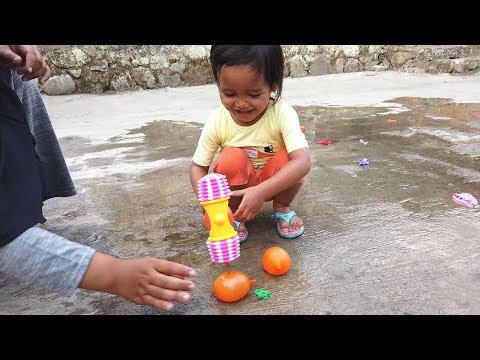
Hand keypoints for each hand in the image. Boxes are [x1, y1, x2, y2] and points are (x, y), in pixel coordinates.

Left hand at [0, 45, 50, 84]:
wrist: (8, 50)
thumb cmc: (5, 48)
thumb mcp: (4, 50)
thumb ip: (10, 55)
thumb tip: (18, 61)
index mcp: (26, 45)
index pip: (32, 54)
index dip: (31, 63)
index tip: (28, 71)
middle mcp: (34, 51)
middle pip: (39, 61)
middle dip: (31, 71)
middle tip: (20, 73)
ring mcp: (38, 57)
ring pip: (43, 67)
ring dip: (35, 75)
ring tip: (25, 78)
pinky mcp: (39, 63)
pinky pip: (46, 69)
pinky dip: (45, 76)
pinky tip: (41, 82)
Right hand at [80, 253, 196, 310]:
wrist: (114, 275)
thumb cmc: (135, 267)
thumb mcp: (150, 262)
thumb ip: (165, 269)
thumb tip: (181, 274)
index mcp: (151, 264)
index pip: (169, 266)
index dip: (182, 270)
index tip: (193, 273)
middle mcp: (147, 275)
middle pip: (166, 281)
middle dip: (180, 284)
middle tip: (191, 286)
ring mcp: (143, 287)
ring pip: (161, 292)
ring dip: (175, 295)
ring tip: (186, 297)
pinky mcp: (139, 297)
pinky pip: (152, 302)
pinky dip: (161, 305)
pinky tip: (171, 306)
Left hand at [231, 186, 265, 221]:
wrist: (263, 192)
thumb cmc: (253, 191)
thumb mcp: (244, 191)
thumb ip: (237, 193)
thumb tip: (230, 193)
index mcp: (245, 202)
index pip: (240, 210)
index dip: (236, 215)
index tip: (233, 216)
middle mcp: (250, 207)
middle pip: (243, 216)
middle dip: (239, 218)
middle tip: (235, 219)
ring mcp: (254, 209)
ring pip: (248, 218)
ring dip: (243, 220)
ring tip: (240, 220)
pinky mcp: (257, 211)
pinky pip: (253, 217)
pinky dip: (248, 219)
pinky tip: (246, 218)